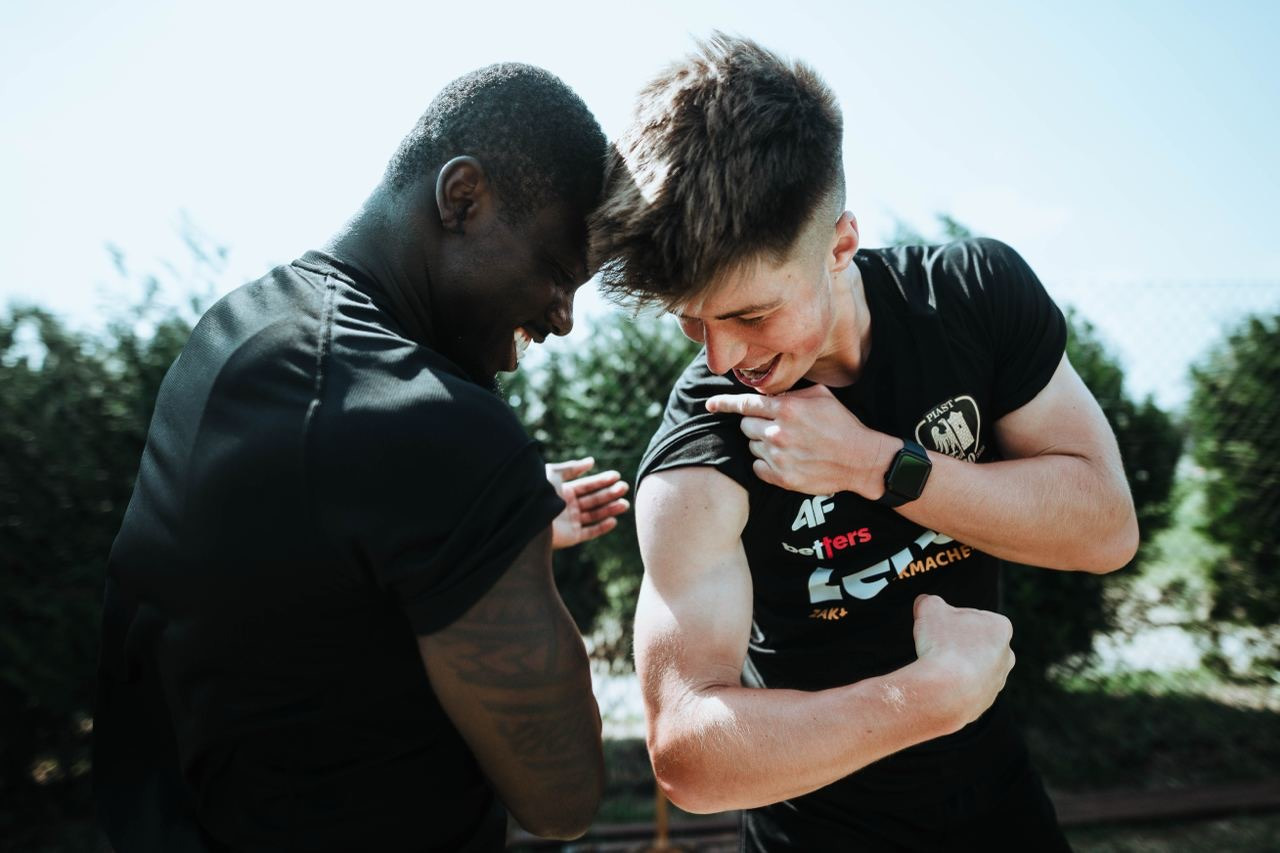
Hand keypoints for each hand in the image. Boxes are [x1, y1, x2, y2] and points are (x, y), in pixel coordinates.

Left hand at [546, 457, 629, 549]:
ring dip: (610, 509)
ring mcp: (570, 522)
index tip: (616, 475)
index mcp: (563, 491)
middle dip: (609, 493)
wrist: (529, 518)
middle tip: (624, 487)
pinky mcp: (571, 537)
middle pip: (593, 499)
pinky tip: (614, 520)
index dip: (601, 480)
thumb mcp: (553, 473)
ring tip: (625, 504)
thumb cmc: (538, 493)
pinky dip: (602, 527)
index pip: (587, 485)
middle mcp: (567, 507)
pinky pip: (590, 532)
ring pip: (595, 515)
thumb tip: (591, 461)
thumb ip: (572, 467)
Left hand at [705, 384, 894, 496]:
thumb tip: (768, 393)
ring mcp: (779, 457)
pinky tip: (786, 460)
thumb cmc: (842, 425)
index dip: (724, 404)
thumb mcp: (821, 396)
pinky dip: (766, 463)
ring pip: (751, 446)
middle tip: (777, 427)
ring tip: (788, 444)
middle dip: (757, 424)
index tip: (710, 405)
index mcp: (787, 409)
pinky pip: (757, 467)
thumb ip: (790, 393)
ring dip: (763, 444)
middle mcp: (779, 432)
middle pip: (745, 426)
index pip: (745, 404)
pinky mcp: (782, 478)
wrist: (860, 459)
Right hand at [910, 594, 1014, 733]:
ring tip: (934, 667)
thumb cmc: (942, 645)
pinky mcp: (984, 703)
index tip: (937, 626)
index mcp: (1000, 628)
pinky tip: (938, 685)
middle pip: (974, 642)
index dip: (950, 619)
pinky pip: (964, 690)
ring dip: (954, 666)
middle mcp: (1006, 656)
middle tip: (935, 645)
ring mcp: (997, 682)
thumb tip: (925, 601)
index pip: (972, 616)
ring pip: (971, 668)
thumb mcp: (929, 608)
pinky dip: (951, 686)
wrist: (945, 692)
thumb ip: (929, 601)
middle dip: (956, 643)